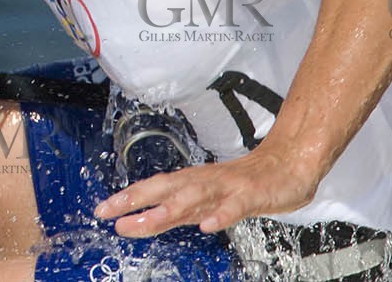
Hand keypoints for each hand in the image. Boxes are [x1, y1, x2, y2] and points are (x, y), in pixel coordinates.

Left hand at [93, 147, 322, 237]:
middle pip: (166, 189)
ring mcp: (227, 187)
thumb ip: (179, 212)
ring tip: (147, 220)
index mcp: (193, 184)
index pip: (154, 190)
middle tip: (110, 212)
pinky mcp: (252, 194)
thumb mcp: (207, 201)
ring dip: (170, 208)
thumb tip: (144, 221)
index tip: (101, 210)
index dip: (128, 200)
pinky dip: (221, 214)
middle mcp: (205, 182)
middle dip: (137, 200)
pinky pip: (235, 207)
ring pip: (195, 196)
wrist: (289, 165)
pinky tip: (208, 225)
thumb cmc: (247, 183)